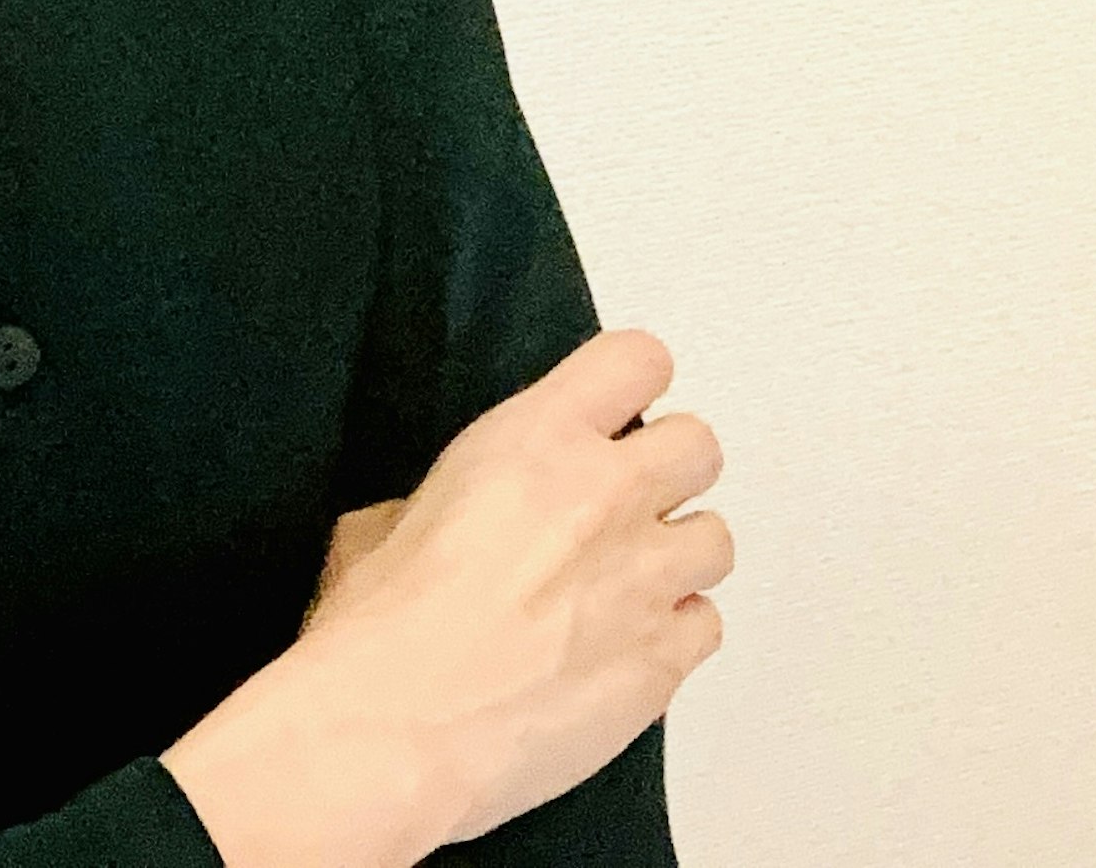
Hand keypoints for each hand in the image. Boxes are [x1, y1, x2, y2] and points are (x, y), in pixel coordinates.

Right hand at [169, 329, 729, 865]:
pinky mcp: (663, 661)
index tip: (616, 413)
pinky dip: (675, 635)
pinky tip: (626, 650)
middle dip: (668, 473)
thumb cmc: (379, 637)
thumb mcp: (388, 520)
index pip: (637, 360)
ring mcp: (645, 579)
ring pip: (716, 538)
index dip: (631, 386)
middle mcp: (607, 496)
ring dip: (677, 558)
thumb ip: (457, 499)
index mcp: (537, 440)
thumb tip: (460, 523)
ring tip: (626, 589)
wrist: (395, 736)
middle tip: (626, 507)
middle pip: (698, 445)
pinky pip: (707, 625)